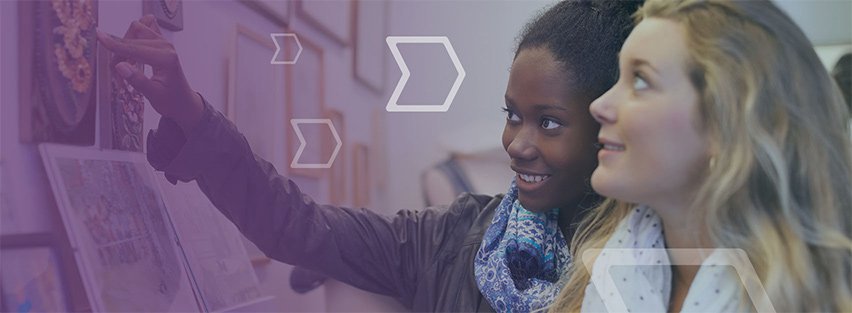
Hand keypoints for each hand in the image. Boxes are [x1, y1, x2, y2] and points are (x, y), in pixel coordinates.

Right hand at [97, 15, 202, 133]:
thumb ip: (138, 80)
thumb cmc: (171, 101)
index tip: (99, 37)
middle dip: (119, 51)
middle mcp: (166, 46)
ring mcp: (164, 43)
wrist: (184, 103)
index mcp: (166, 58)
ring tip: (126, 67)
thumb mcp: (153, 95)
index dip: (115, 44)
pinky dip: (131, 42)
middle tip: (117, 75)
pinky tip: (131, 60)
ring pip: (136, 31)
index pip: (135, 48)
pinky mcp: (161, 43)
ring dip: (125, 45)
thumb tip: (120, 66)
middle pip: (133, 36)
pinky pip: (141, 33)